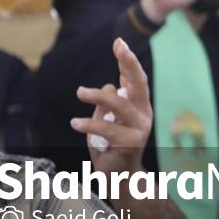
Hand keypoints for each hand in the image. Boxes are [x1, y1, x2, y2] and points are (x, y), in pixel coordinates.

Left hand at [72, 38, 152, 174]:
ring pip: (121, 104)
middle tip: (119, 47)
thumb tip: (108, 85)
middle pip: (139, 84)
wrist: (117, 176)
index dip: (128, 60)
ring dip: (99, 96)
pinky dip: (90, 124)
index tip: (119, 42)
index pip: (135, 79)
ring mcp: (140, 128)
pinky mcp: (130, 142)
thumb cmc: (111, 146)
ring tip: (80, 92)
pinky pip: (108, 128)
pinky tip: (75, 122)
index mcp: (139, 105)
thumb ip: (107, 103)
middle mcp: (144, 113)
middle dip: (130, 63)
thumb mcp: (106, 119)